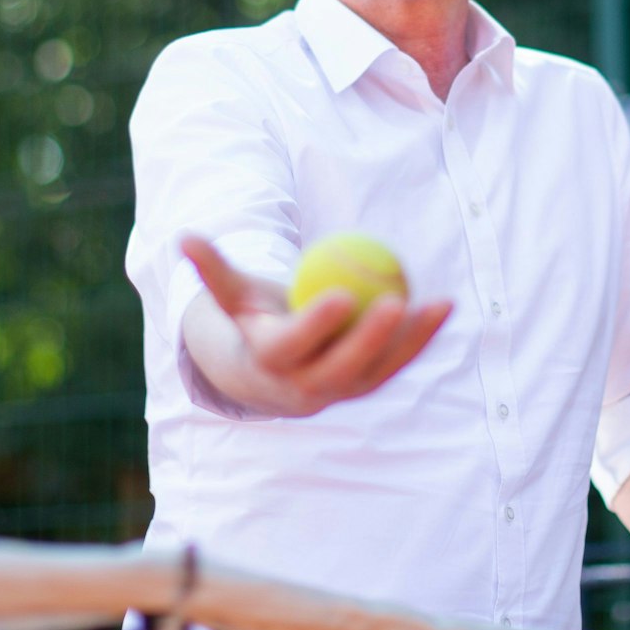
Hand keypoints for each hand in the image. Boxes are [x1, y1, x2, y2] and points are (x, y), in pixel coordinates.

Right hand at [181, 235, 452, 416]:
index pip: (294, 347)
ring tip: (436, 304)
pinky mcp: (368, 387)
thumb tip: (184, 237)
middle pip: (344, 366)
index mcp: (271, 363)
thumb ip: (212, 268)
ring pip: (380, 368)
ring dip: (410, 339)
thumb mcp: (232, 294)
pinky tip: (445, 306)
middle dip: (371, 339)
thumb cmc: (251, 318)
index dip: (317, 325)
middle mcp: (307, 387)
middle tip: (394, 299)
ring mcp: (342, 392)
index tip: (341, 294)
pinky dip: (421, 336)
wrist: (269, 371)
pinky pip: (398, 362)